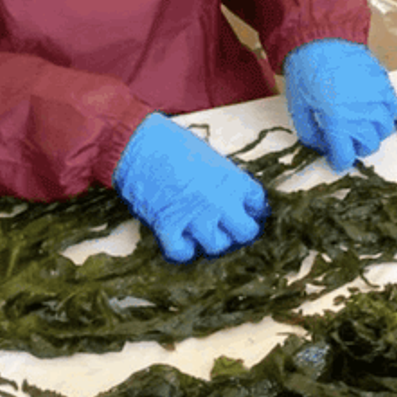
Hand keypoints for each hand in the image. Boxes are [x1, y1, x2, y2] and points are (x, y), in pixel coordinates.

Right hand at [113, 113, 266, 261]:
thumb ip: (225, 180)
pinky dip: (183, 249)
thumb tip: (234, 198)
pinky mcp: (167, 227)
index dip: (253, 208)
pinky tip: (182, 238)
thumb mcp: (210, 156)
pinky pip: (183, 253)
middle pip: (246, 232)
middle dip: (241, 230)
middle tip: (231, 225)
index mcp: (231, 179)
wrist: (137, 144)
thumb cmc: (172, 143)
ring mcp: (193, 216)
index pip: (258, 203)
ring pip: (217, 246)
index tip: (247, 208)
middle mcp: (217, 201)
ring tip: (204, 230)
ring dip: (212, 240)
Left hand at [283, 39, 396, 171]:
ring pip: (385, 130)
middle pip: (369, 146)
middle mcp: (361, 114)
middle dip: (356, 148)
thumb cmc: (305, 73)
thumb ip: (309, 134)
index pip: (346, 158)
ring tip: (361, 124)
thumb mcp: (298, 107)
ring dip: (373, 132)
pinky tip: (373, 110)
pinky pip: (394, 109)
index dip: (339, 161)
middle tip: (346, 139)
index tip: (335, 157)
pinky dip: (387, 114)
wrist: (319, 39)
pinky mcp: (384, 84)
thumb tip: (322, 147)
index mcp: (337, 121)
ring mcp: (376, 98)